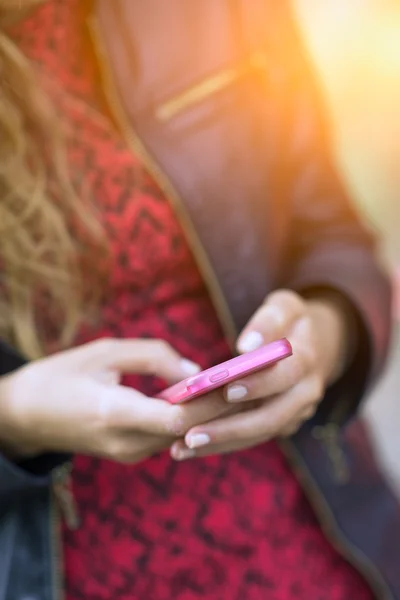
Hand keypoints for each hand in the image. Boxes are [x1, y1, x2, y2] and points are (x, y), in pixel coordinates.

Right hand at [0, 338, 232, 462]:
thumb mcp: (104, 352)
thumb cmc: (60, 376)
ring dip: (210, 414)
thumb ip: (153, 357)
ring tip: (240, 385)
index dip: (212, 401)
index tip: (241, 378)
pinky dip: (192, 420)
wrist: (25, 416)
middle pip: (188, 429)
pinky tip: (210, 400)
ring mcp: (128, 455)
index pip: (178, 417)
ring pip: (182, 436)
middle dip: (222, 406)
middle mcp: (126, 443)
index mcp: (114, 413)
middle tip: (255, 380)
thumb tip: (196, 372)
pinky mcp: (130, 454)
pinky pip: (170, 438)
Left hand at [171, 289, 353, 459]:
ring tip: (180, 449)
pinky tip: (186, 449)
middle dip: (230, 429)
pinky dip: (220, 445)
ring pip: (257, 435)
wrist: (314, 344)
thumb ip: (268, 321)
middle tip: (191, 435)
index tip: (226, 390)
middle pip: (270, 418)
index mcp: (307, 361)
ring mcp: (295, 413)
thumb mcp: (285, 307)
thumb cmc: (289, 321)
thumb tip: (246, 346)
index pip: (284, 377)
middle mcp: (305, 393)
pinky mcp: (279, 425)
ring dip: (220, 444)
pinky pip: (250, 439)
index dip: (258, 385)